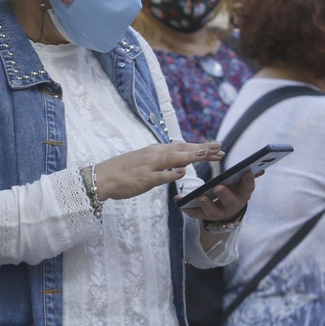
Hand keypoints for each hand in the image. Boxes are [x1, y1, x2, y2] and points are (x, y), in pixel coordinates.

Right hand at [95, 142, 222, 200]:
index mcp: (156, 150)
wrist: (103, 176)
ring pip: (174, 158)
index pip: (182, 146)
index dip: (200, 147)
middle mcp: (155, 154)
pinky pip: (161, 176)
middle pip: (182, 149)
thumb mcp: (146, 161)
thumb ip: (163, 161)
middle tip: (220, 148)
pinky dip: (172, 173)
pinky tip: (183, 172)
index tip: (216, 147)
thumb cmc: (124, 171)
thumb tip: (179, 163)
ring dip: (192, 156)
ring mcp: (150, 166)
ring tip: (208, 154)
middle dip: (202, 149)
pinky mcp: (144, 179)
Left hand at [183, 171, 254, 224]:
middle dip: (224, 194)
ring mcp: (218, 213)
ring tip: (199, 197)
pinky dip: (187, 208)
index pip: (248, 188)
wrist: (226, 211)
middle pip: (230, 201)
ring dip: (206, 205)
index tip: (247, 171)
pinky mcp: (204, 216)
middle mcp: (232, 206)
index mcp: (242, 194)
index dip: (248, 181)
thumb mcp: (241, 184)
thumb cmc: (234, 191)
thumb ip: (248, 176)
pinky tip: (179, 200)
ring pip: (212, 211)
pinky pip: (195, 214)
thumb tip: (260, 168)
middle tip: (218, 187)